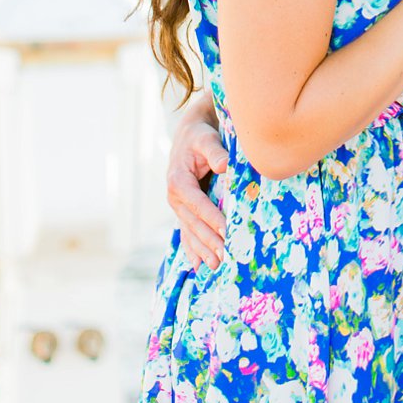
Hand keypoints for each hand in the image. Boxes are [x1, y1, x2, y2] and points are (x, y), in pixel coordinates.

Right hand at [167, 113, 229, 267]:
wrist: (189, 135)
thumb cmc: (200, 136)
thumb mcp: (207, 139)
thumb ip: (216, 152)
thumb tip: (225, 166)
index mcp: (179, 182)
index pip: (199, 205)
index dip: (213, 220)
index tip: (227, 233)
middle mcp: (175, 197)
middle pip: (194, 223)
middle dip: (210, 241)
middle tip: (226, 258)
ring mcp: (178, 206)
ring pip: (190, 231)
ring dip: (202, 250)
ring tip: (216, 267)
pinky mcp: (183, 210)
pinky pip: (187, 232)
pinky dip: (192, 249)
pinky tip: (198, 266)